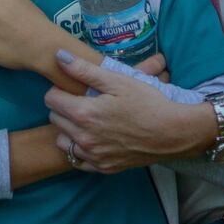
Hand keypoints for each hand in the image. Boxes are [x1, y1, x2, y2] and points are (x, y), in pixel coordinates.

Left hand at [45, 51, 211, 172]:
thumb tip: (58, 56)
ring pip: (62, 141)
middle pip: (54, 119)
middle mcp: (84, 138)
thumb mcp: (117, 80)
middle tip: (82, 101)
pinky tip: (93, 138)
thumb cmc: (147, 102)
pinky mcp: (103, 168)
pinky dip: (80, 149)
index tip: (73, 88)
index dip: (59, 89)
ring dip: (68, 129)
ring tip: (86, 120)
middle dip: (63, 107)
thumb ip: (84, 70)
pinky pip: (78, 160)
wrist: (172, 133)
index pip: (50, 99)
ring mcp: (93, 155)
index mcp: (84, 114)